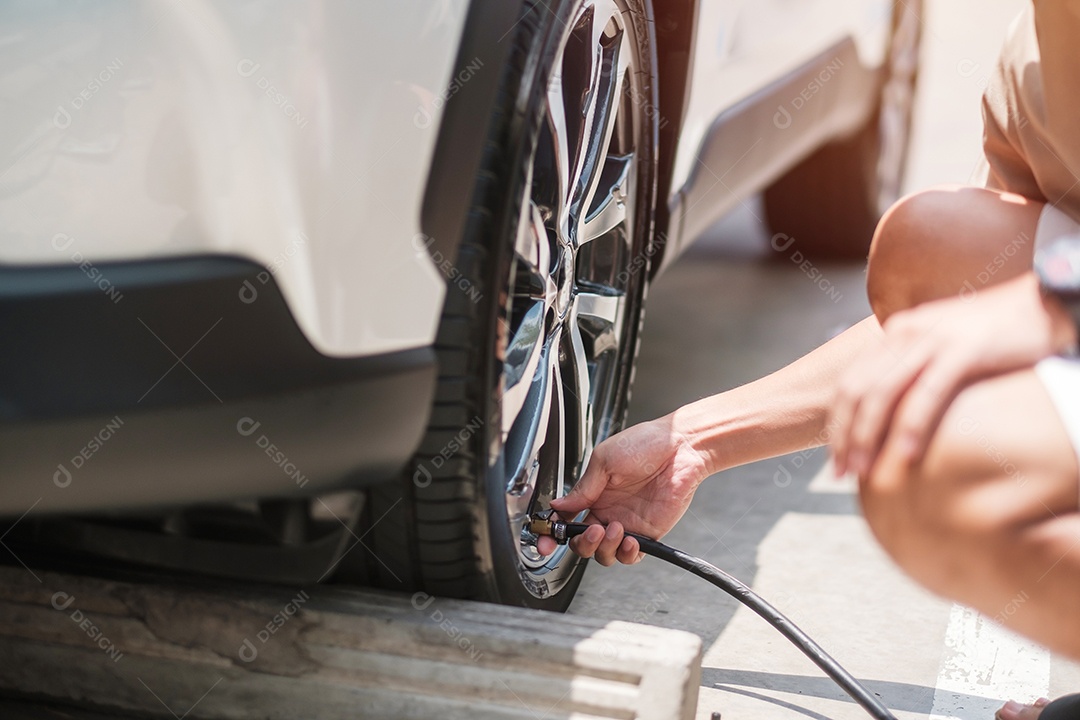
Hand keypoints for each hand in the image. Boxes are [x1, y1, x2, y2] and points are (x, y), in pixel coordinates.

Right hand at [535, 415, 711, 564]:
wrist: (680, 445)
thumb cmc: (645, 443)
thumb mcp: (604, 460)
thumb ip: (582, 488)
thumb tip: (559, 505)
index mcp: (593, 494)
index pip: (567, 520)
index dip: (553, 533)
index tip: (545, 540)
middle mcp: (608, 511)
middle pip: (583, 543)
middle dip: (581, 544)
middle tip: (591, 531)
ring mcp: (627, 523)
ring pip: (604, 553)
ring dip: (603, 547)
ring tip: (613, 528)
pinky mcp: (648, 532)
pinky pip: (631, 555)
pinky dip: (626, 553)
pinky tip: (629, 538)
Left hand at [831, 272, 1075, 478]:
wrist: (1044, 303)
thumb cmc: (996, 335)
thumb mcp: (943, 349)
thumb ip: (916, 372)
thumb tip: (895, 415)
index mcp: (895, 334)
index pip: (850, 383)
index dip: (837, 424)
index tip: (836, 460)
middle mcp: (905, 333)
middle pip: (857, 391)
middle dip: (845, 436)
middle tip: (842, 474)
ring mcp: (932, 340)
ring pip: (883, 394)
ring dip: (868, 437)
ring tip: (864, 473)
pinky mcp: (963, 350)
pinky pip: (927, 393)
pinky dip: (911, 426)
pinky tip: (904, 457)